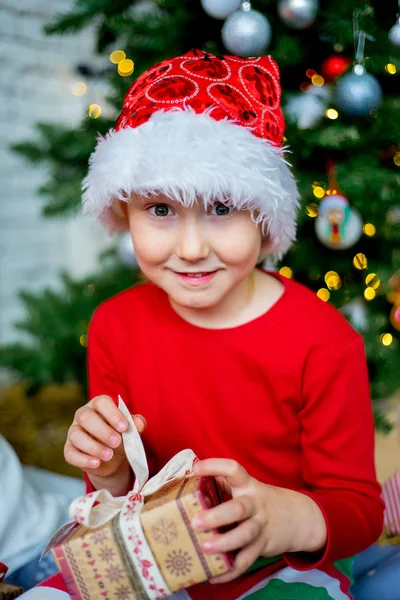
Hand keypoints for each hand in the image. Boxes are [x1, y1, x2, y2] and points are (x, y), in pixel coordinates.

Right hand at [64, 395, 146, 485]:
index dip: (113, 414)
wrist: (112, 457)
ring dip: (94, 447)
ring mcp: (74, 432)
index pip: (102, 402)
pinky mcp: (69, 449)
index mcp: (98, 405)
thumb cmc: (120, 435)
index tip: (124, 427)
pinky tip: (97, 463)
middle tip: (117, 442)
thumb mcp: (130, 429)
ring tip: (109, 455)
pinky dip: (84, 460)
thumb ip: (135, 424)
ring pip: (76, 436)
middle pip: (86, 417)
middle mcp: (83, 415)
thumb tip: (139, 423)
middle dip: (102, 430)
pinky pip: (71, 454)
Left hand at [191, 459, 326, 583]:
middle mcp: (254, 504)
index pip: (233, 470)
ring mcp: (260, 526)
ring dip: (225, 543)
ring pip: (244, 536)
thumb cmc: (259, 501)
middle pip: (238, 509)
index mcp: (248, 485)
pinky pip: (246, 561)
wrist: (297, 517)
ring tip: (205, 548)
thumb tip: (187, 482)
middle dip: (217, 516)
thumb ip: (223, 484)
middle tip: (196, 522)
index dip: (215, 466)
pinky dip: (230, 571)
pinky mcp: (262, 546)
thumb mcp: (247, 488)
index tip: (196, 468)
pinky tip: (213, 576)